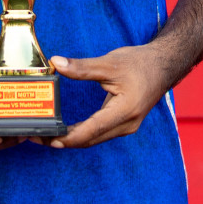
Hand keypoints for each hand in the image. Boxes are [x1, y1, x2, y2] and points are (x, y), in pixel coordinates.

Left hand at [43, 46, 169, 148]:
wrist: (163, 66)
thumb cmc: (140, 64)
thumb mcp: (109, 63)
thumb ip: (81, 67)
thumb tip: (56, 63)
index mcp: (125, 111)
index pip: (92, 129)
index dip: (70, 137)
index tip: (50, 139)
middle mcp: (127, 124)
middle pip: (91, 139)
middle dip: (64, 140)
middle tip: (38, 136)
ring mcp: (126, 126)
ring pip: (95, 139)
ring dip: (72, 139)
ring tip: (47, 135)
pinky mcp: (123, 123)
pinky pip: (100, 134)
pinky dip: (82, 133)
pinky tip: (66, 130)